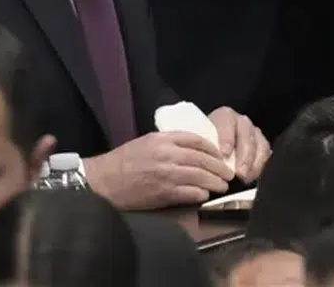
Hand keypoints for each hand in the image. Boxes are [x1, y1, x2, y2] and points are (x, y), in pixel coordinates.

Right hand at [84, 131, 235, 209]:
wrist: (105, 181)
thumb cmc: (123, 161)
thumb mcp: (145, 142)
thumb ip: (168, 143)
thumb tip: (192, 150)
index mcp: (162, 139)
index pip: (196, 140)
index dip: (212, 148)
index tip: (220, 155)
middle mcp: (167, 154)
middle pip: (202, 159)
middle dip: (219, 167)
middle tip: (228, 173)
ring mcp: (167, 174)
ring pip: (200, 177)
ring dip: (214, 182)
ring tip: (222, 186)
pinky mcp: (164, 193)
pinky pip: (190, 193)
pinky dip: (201, 194)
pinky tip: (204, 195)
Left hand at [207, 107, 270, 182]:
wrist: (212, 147)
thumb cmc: (205, 145)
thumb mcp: (201, 142)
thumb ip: (203, 148)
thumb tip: (204, 161)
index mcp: (225, 116)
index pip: (227, 122)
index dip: (226, 137)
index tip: (224, 153)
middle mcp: (241, 122)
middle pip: (246, 135)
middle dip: (243, 156)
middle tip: (239, 172)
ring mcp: (254, 133)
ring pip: (259, 145)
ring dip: (253, 163)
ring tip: (245, 178)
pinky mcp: (262, 145)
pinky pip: (265, 154)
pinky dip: (259, 166)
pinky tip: (251, 177)